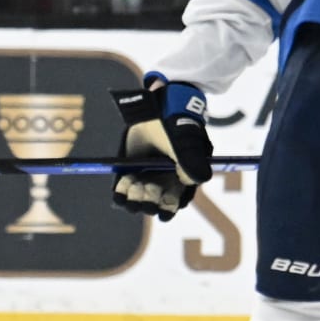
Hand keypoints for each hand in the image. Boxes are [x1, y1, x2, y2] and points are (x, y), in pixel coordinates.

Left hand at [110, 75, 212, 220]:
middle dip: (150, 202)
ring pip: (139, 197)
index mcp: (182, 176)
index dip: (170, 208)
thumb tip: (200, 180)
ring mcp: (145, 175)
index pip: (177, 200)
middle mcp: (163, 179)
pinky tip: (120, 191)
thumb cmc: (177, 123)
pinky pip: (122, 188)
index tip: (163, 215)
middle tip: (146, 195)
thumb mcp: (186, 140)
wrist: (154, 105)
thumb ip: (192, 160)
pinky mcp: (127, 169)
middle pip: (156, 201)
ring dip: (135, 198)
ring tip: (132, 189)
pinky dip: (120, 193)